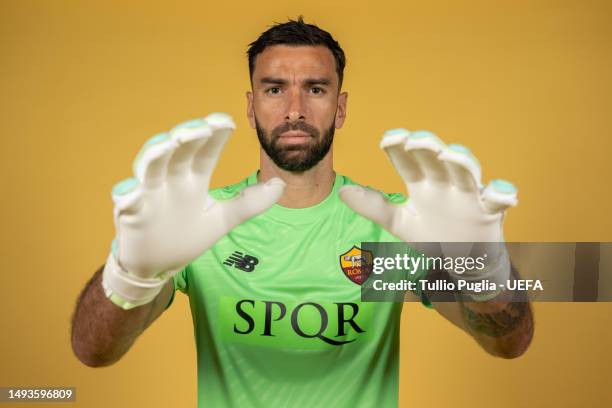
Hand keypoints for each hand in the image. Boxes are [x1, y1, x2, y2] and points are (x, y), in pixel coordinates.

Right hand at [102, 113, 284, 308]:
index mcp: (193, 179)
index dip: (215, 137)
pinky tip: (130, 193)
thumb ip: (249, 203)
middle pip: (178, 153)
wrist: (156, 265)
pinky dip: (127, 196)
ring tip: (167, 143)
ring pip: (150, 169)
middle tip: (200, 127)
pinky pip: (126, 203)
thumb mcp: (222, 219)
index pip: (206, 153)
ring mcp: (149, 195)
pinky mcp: (130, 215)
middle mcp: (171, 181)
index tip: (228, 122)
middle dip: (187, 137)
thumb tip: (281, 184)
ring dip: (156, 154)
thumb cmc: (186, 235)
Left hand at [339, 129, 517, 290]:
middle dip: (427, 148)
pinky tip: (501, 192)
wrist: (464, 262)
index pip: (407, 162)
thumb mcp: (399, 223)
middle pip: (436, 161)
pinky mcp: (489, 212)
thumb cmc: (433, 235)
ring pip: (467, 174)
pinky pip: (497, 201)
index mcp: (422, 184)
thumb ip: (373, 207)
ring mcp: (468, 196)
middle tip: (415, 140)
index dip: (398, 150)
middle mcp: (444, 184)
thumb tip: (341, 192)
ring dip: (461, 162)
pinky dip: (501, 194)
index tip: (387, 139)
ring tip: (449, 155)